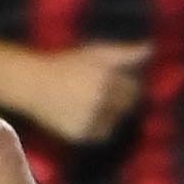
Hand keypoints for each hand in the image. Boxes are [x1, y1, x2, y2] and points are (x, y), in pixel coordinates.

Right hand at [20, 40, 149, 144]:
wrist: (31, 83)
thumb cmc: (66, 63)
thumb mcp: (96, 52)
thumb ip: (126, 52)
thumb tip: (152, 48)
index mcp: (106, 78)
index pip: (134, 89)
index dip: (128, 86)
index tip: (117, 82)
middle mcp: (100, 100)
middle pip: (126, 107)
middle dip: (122, 101)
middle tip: (103, 93)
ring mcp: (90, 119)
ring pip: (115, 122)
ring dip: (111, 115)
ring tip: (91, 102)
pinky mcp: (81, 134)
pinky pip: (101, 133)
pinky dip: (98, 126)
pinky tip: (84, 113)